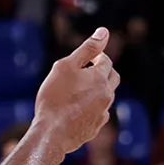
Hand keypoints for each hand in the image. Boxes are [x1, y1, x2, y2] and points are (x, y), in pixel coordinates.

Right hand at [33, 28, 118, 158]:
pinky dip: (91, 108)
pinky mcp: (95, 128)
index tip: (85, 58)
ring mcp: (102, 113)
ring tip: (76, 93)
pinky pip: (99, 114)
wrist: (51, 133)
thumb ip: (87, 49)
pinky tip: (76, 111)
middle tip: (86, 72)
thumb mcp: (65, 66)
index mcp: (100, 78)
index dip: (96, 56)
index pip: (105, 60)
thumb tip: (104, 31)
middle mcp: (107, 95)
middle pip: (112, 78)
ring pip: (106, 97)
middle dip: (103, 72)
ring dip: (96, 91)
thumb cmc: (54, 97)